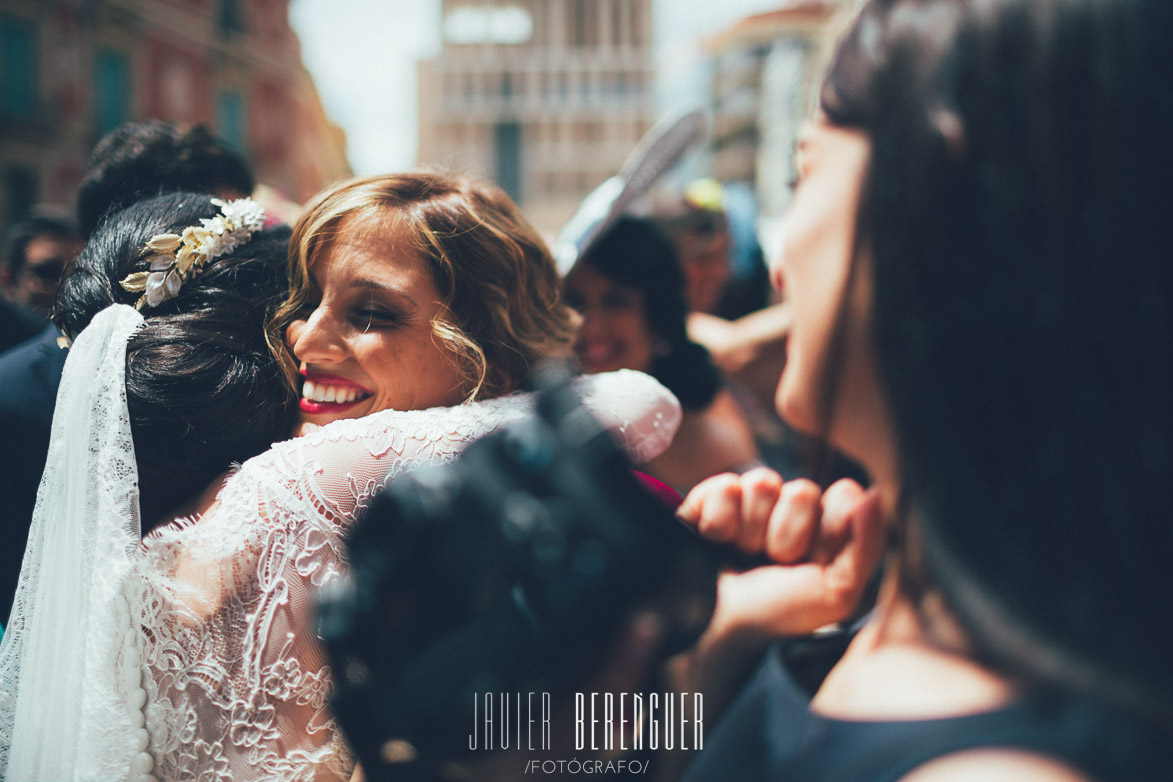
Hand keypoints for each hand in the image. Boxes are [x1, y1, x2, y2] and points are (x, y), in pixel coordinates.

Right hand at [677, 468, 884, 641]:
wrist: (723, 631)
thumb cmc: (782, 613)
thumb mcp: (838, 592)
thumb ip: (867, 544)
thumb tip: (875, 493)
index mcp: (825, 521)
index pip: (844, 494)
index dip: (830, 532)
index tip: (815, 564)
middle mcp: (789, 504)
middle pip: (802, 492)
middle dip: (788, 538)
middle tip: (776, 565)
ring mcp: (750, 497)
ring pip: (762, 483)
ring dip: (752, 532)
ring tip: (745, 556)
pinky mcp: (711, 496)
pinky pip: (725, 489)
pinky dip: (720, 523)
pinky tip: (718, 542)